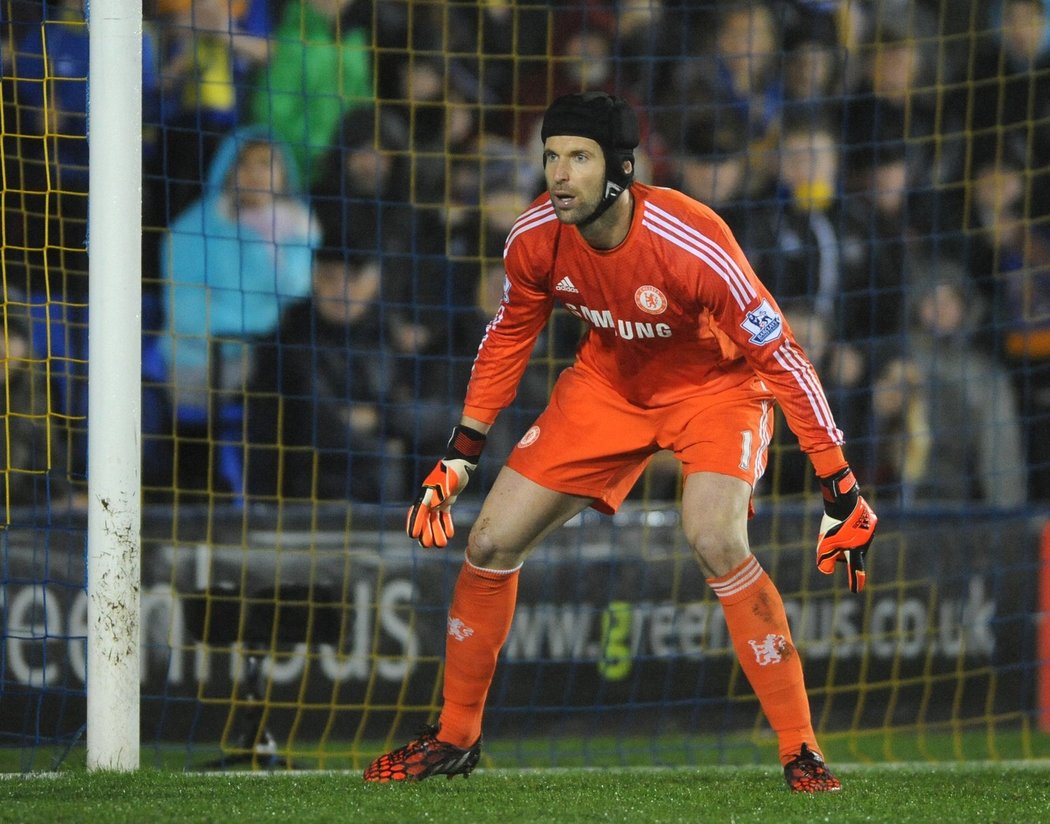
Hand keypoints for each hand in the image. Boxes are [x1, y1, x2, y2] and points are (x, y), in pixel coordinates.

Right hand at [406, 425, 485, 547]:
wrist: (461, 463)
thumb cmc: (452, 471)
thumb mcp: (445, 483)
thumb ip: (439, 495)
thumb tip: (432, 508)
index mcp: (426, 494)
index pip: (418, 512)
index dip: (415, 524)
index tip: (413, 536)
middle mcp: (430, 498)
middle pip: (425, 519)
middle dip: (425, 532)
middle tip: (427, 545)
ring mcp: (438, 499)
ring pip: (435, 519)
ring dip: (437, 531)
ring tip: (440, 544)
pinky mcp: (447, 499)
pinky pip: (445, 515)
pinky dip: (446, 524)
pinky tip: (450, 535)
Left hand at [815, 467, 876, 592]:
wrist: (844, 501)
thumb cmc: (834, 524)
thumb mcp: (825, 545)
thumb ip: (825, 561)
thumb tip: (827, 571)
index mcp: (856, 550)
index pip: (855, 569)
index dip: (855, 581)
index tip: (856, 591)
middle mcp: (866, 542)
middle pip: (851, 551)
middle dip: (841, 547)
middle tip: (832, 535)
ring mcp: (870, 530)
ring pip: (855, 539)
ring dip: (846, 536)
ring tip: (838, 525)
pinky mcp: (871, 519)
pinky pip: (858, 526)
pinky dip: (851, 526)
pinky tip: (845, 518)